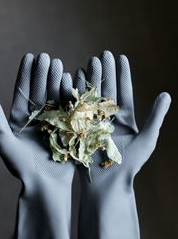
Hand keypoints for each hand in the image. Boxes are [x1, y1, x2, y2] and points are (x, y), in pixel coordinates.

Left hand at [0, 53, 73, 238]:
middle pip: (40, 91)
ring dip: (57, 80)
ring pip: (55, 97)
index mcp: (21, 119)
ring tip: (59, 64)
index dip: (26, 74)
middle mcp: (38, 118)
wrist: (46, 185)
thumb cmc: (22, 168)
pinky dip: (71, 95)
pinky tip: (73, 81)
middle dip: (42, 73)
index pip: (23, 92)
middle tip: (46, 57)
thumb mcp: (5, 143)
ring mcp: (54, 122)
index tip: (30, 56)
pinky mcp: (68, 128)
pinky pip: (69, 109)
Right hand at [74, 50, 170, 238]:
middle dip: (105, 71)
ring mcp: (92, 122)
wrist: (106, 185)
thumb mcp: (146, 139)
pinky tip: (73, 78)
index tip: (121, 56)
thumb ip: (156, 117)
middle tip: (103, 53)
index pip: (124, 91)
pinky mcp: (79, 129)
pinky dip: (75, 93)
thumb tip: (166, 94)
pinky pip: (77, 108)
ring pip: (92, 96)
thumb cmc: (129, 165)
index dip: (123, 74)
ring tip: (90, 61)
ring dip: (91, 79)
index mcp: (124, 118)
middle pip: (107, 90)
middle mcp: (108, 118)